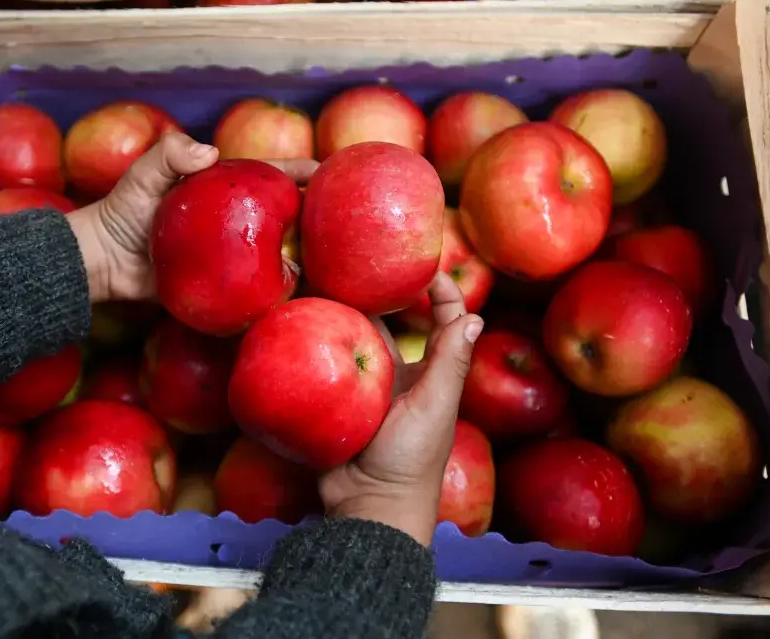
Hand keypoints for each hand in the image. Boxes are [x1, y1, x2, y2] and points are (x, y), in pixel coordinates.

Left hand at [67, 132, 318, 302]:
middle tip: (341, 218)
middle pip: (282, 214)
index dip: (299, 173)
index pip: (268, 176)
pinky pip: (255, 285)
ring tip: (329, 260)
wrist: (104, 261)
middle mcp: (234, 220)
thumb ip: (169, 155)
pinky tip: (297, 292)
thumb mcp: (143, 177)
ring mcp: (231, 253)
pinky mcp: (224, 283)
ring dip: (302, 254)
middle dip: (314, 214)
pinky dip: (276, 288)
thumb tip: (209, 152)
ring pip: (275, 251)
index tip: (329, 172)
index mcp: (222, 190)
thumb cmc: (123, 212)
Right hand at [319, 272, 483, 545]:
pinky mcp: (331, 401)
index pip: (442, 320)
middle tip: (356, 261)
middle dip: (376, 291)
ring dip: (340, 312)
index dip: (440, 290)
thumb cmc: (411, 461)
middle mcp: (395, 374)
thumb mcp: (436, 408)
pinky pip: (321, 365)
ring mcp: (361, 387)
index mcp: (428, 373)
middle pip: (389, 321)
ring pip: (351, 338)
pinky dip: (312, 344)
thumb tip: (474, 317)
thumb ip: (450, 364)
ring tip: (321, 279)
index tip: (424, 264)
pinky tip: (296, 319)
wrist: (367, 507)